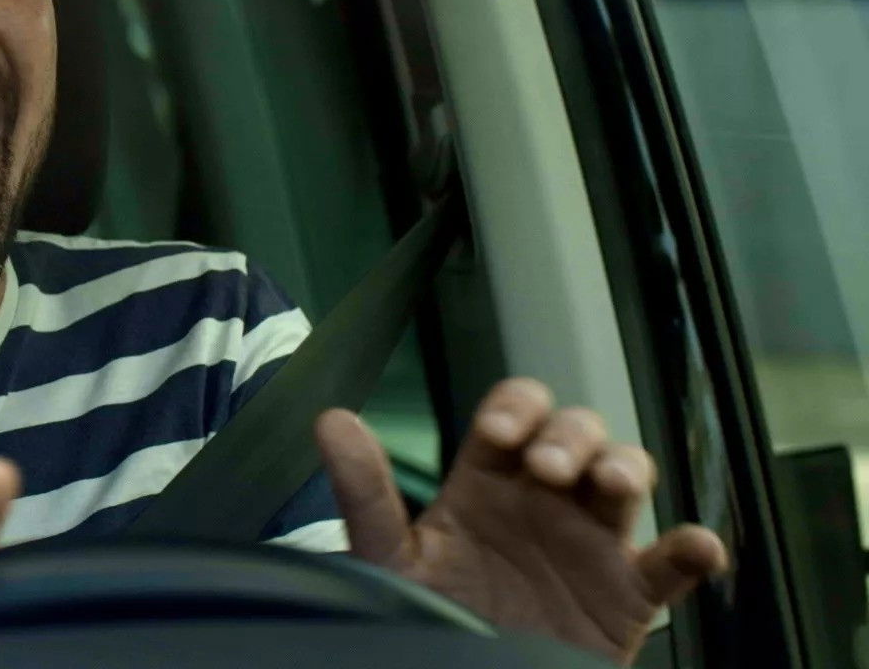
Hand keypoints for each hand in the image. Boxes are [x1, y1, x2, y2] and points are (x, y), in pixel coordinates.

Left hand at [316, 378, 728, 664]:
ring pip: (628, 475)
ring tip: (608, 485)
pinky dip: (694, 549)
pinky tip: (696, 546)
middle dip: (571, 435)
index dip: (516, 407)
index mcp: (487, 482)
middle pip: (577, 432)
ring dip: (624, 465)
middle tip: (550, 468)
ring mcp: (590, 543)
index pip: (513, 414)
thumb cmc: (426, 619)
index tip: (498, 434)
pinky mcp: (628, 595)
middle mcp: (543, 501)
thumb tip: (330, 420)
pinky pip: (673, 564)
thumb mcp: (390, 558)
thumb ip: (364, 493)